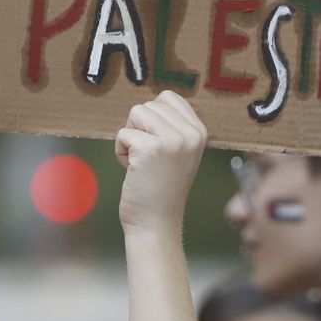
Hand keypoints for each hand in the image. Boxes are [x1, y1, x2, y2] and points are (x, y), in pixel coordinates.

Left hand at [114, 91, 206, 236]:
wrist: (157, 223)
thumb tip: (151, 102)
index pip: (168, 97)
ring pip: (135, 113)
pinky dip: (121, 151)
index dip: (152, 118)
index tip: (157, 146)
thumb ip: (173, 126)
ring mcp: (172, 140)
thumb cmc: (161, 188)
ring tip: (141, 162)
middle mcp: (189, 134)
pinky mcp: (150, 149)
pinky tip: (133, 170)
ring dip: (130, 137)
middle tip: (148, 158)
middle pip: (149, 104)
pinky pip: (123, 133)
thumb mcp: (179, 152)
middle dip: (139, 128)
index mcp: (199, 131)